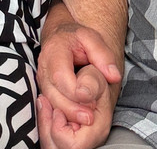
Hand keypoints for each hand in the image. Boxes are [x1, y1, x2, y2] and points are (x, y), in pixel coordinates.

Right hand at [37, 23, 120, 148]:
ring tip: (87, 119)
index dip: (75, 92)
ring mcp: (42, 82)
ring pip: (52, 103)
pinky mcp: (45, 90)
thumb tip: (114, 77)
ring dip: (69, 114)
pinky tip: (78, 119)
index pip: (60, 77)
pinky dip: (65, 114)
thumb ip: (103, 56)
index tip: (92, 100)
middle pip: (54, 95)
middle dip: (72, 109)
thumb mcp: (92, 38)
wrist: (60, 37)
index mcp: (54, 52)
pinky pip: (52, 105)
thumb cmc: (77, 38)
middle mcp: (44, 69)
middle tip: (91, 118)